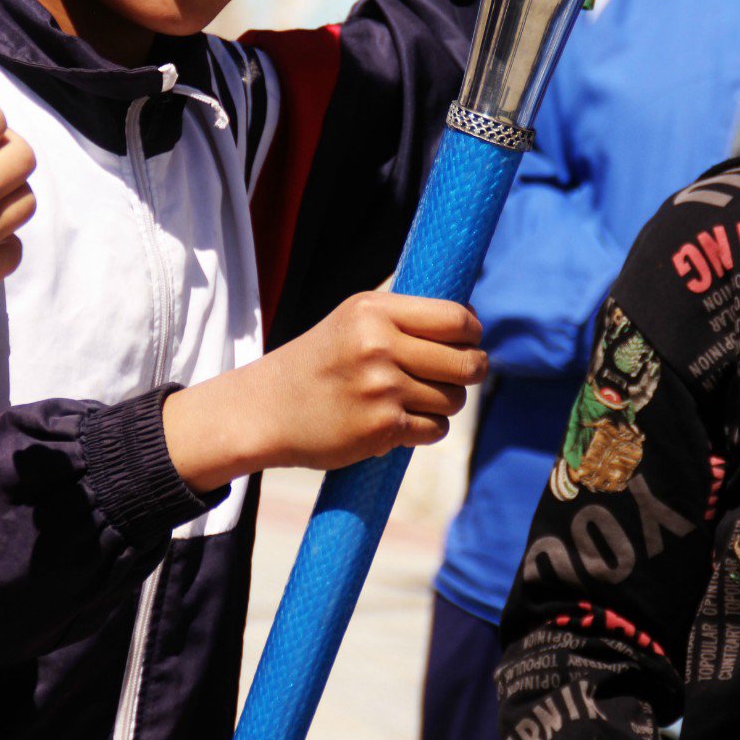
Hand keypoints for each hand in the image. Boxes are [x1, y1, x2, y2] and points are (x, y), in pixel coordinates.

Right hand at [162, 292, 486, 492]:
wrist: (266, 409)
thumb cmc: (320, 360)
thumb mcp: (353, 319)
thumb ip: (404, 316)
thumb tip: (470, 320)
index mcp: (373, 311)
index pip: (456, 318)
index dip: (473, 332)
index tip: (469, 340)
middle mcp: (378, 345)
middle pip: (466, 362)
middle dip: (472, 371)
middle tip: (461, 374)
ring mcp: (380, 389)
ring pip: (454, 399)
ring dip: (445, 402)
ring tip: (417, 398)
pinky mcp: (380, 429)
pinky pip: (435, 429)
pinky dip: (427, 428)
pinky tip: (401, 422)